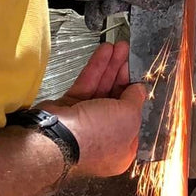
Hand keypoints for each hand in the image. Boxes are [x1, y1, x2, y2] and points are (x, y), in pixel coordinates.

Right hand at [50, 42, 147, 177]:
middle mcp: (103, 137)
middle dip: (122, 75)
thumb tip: (138, 91)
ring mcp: (85, 122)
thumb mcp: (129, 117)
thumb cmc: (95, 136)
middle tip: (127, 55)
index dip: (136, 97)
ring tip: (118, 47)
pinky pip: (87, 85)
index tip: (139, 77)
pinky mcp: (69, 109)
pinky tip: (104, 52)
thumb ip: (135, 101)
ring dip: (110, 67)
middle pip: (117, 100)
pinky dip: (96, 68)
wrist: (57, 138)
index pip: (133, 118)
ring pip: (101, 89)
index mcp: (122, 148)